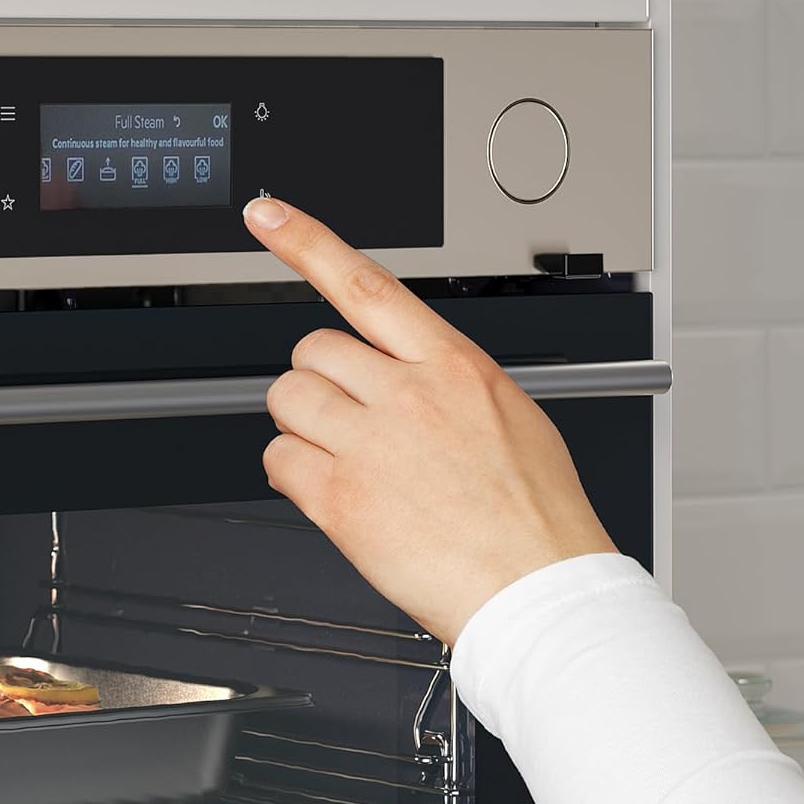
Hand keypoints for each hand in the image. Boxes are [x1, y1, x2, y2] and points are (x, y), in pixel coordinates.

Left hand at [242, 197, 616, 646]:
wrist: (537, 588)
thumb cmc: (536, 519)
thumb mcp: (512, 419)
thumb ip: (449, 387)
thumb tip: (408, 379)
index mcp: (453, 366)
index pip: (365, 282)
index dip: (305, 241)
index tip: (266, 214)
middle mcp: (407, 395)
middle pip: (312, 351)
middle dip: (318, 382)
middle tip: (346, 421)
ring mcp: (370, 446)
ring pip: (287, 400)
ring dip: (301, 426)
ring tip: (343, 461)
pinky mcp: (341, 500)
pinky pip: (278, 461)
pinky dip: (292, 474)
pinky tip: (330, 494)